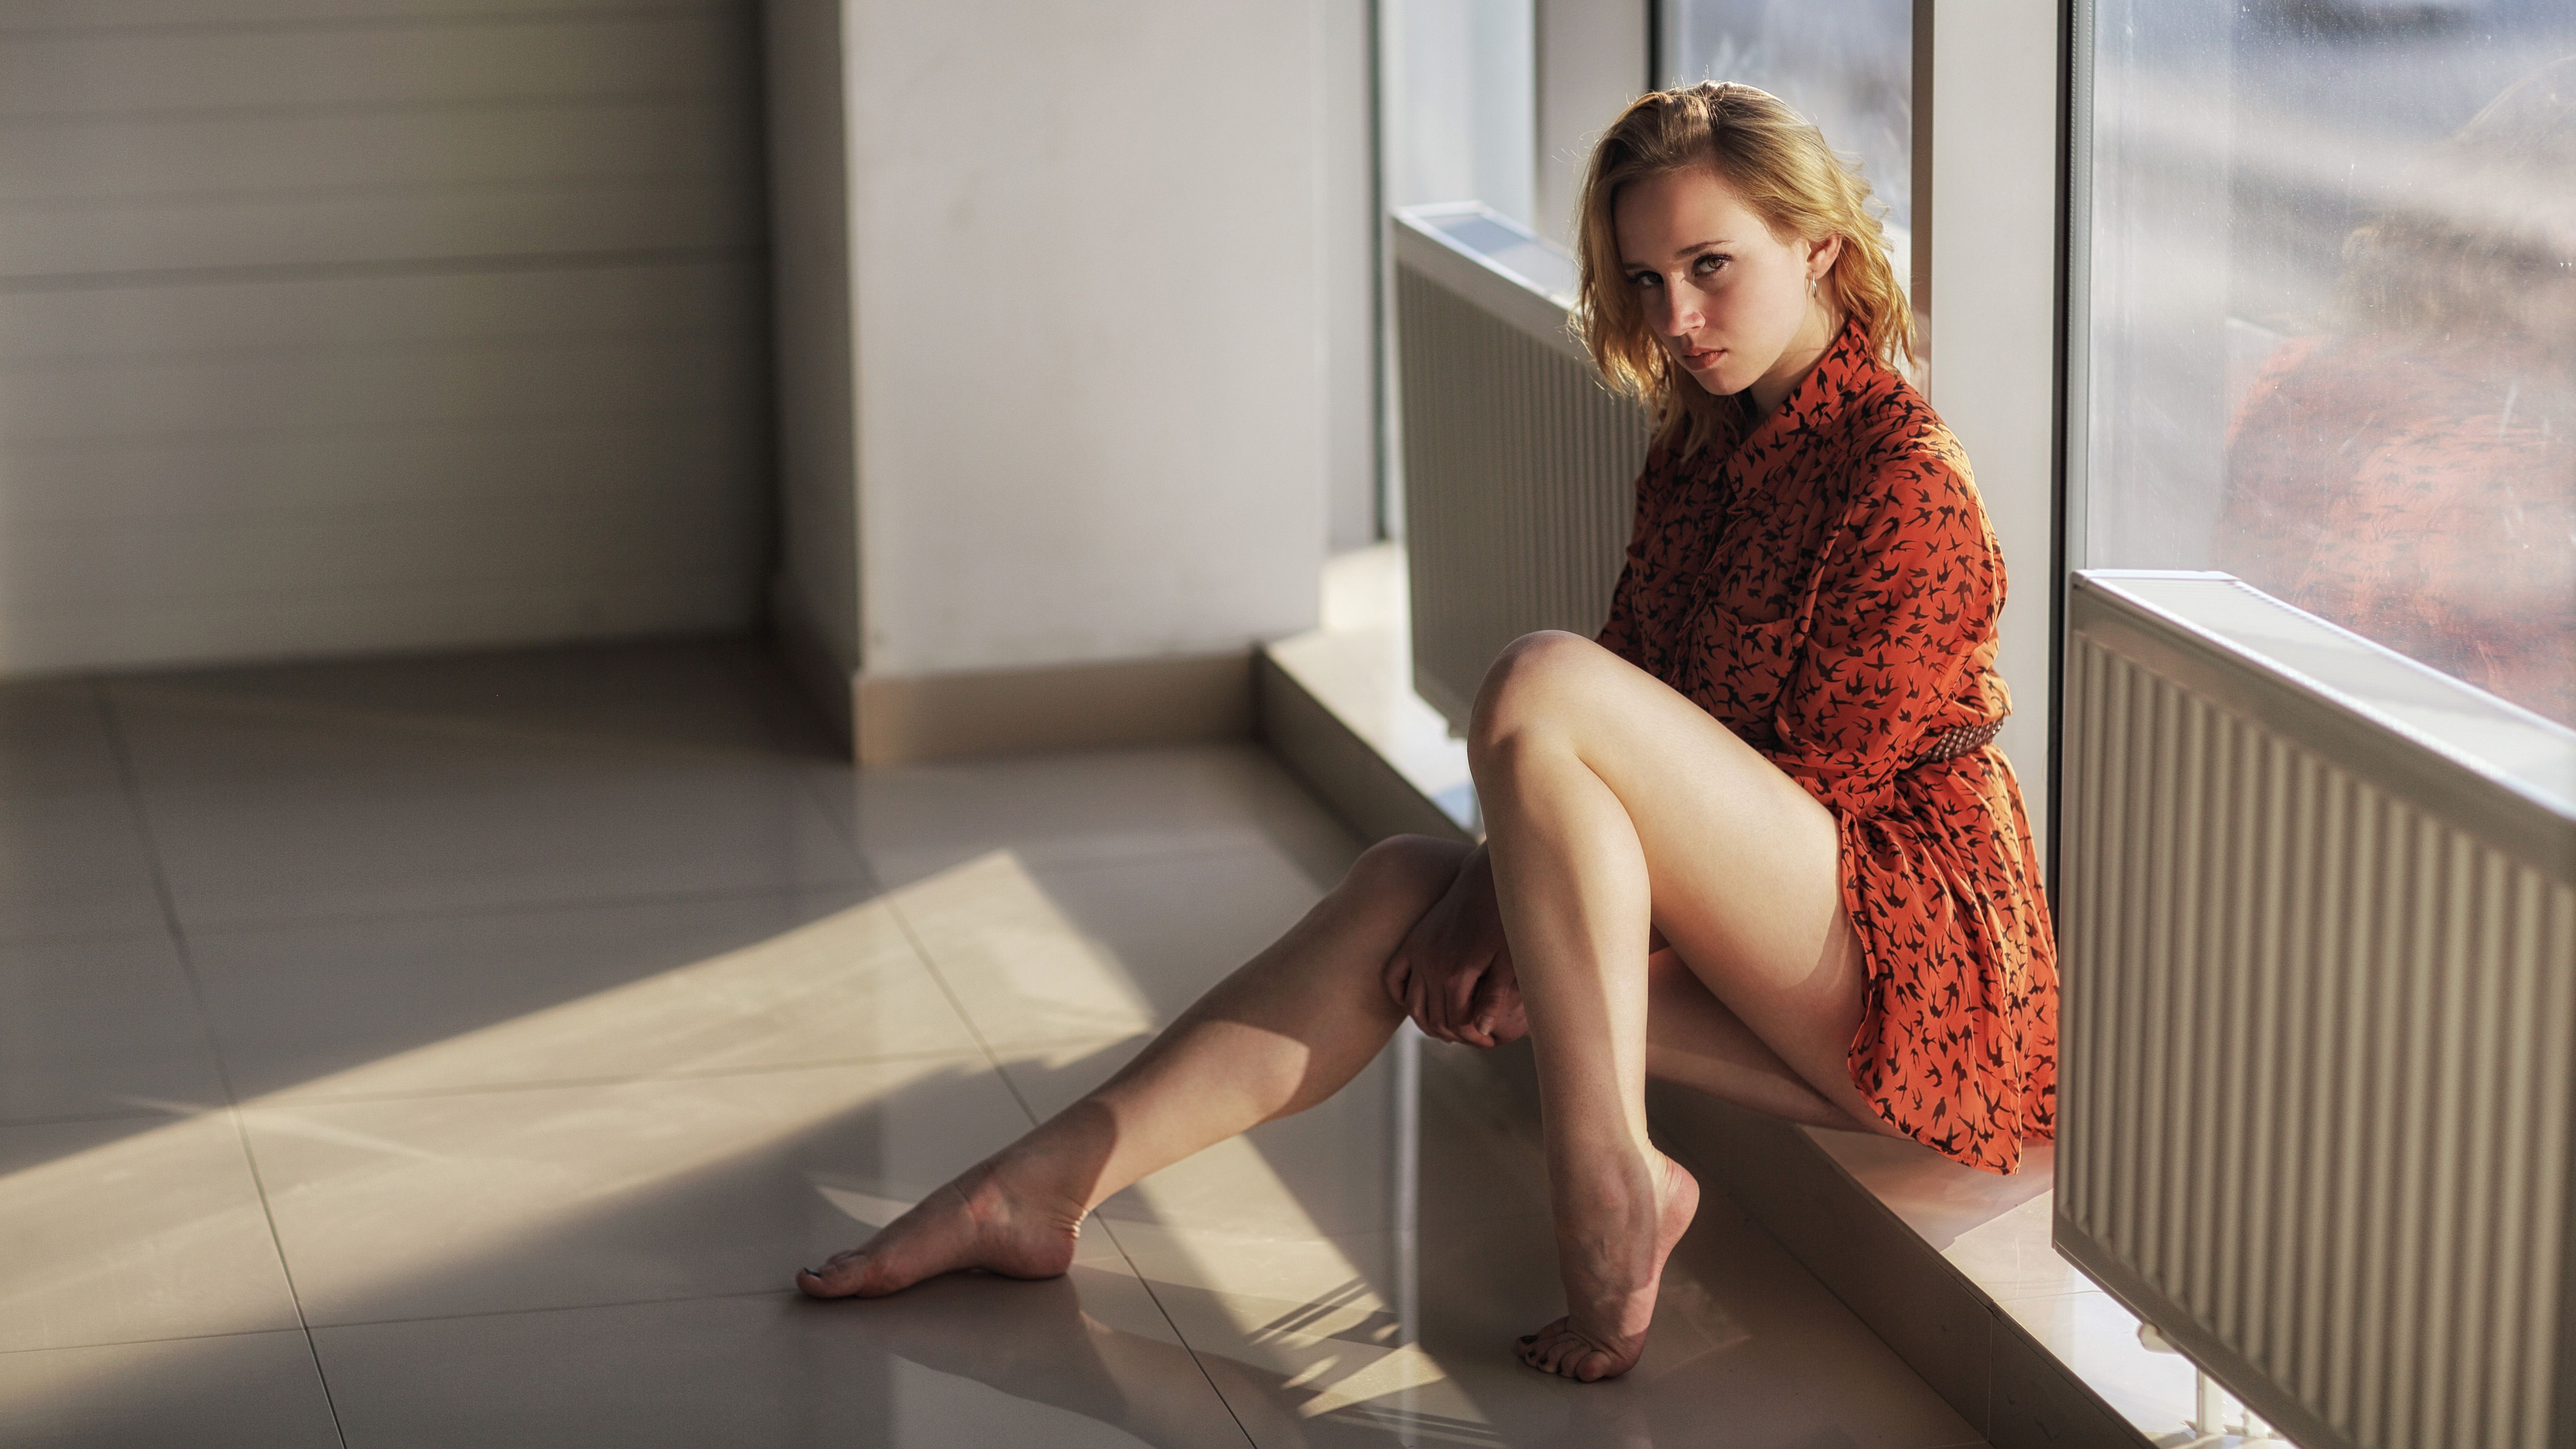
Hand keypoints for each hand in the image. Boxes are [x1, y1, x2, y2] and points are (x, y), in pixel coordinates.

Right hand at [1381, 845, 1526, 1046]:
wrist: (1489, 879)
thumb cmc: (1508, 919)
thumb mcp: (1512, 961)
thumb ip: (1496, 997)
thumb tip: (1482, 1031)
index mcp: (1456, 972)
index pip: (1457, 1022)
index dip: (1474, 1037)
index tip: (1490, 1040)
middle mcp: (1430, 964)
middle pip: (1435, 1018)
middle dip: (1455, 1034)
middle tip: (1476, 1037)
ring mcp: (1417, 952)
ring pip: (1413, 1004)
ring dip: (1429, 1022)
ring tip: (1453, 1028)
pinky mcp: (1413, 941)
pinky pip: (1395, 977)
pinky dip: (1403, 996)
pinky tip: (1423, 1005)